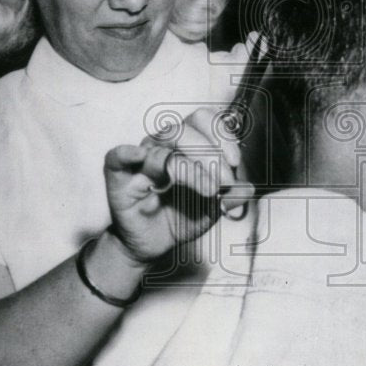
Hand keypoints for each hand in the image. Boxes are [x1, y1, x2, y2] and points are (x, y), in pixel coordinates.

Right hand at [103, 106, 253, 264]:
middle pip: (184, 130)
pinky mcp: (118, 176)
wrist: (152, 245)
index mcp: (186, 143)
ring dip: (190, 168)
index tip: (235, 162)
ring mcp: (140, 158)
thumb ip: (230, 197)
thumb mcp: (213, 209)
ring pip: (162, 146)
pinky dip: (128, 153)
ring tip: (208, 190)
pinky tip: (141, 157)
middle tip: (223, 184)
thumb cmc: (181, 218)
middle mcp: (163, 145)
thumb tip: (248, 189)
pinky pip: (117, 156)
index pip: (203, 120)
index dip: (222, 135)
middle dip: (211, 156)